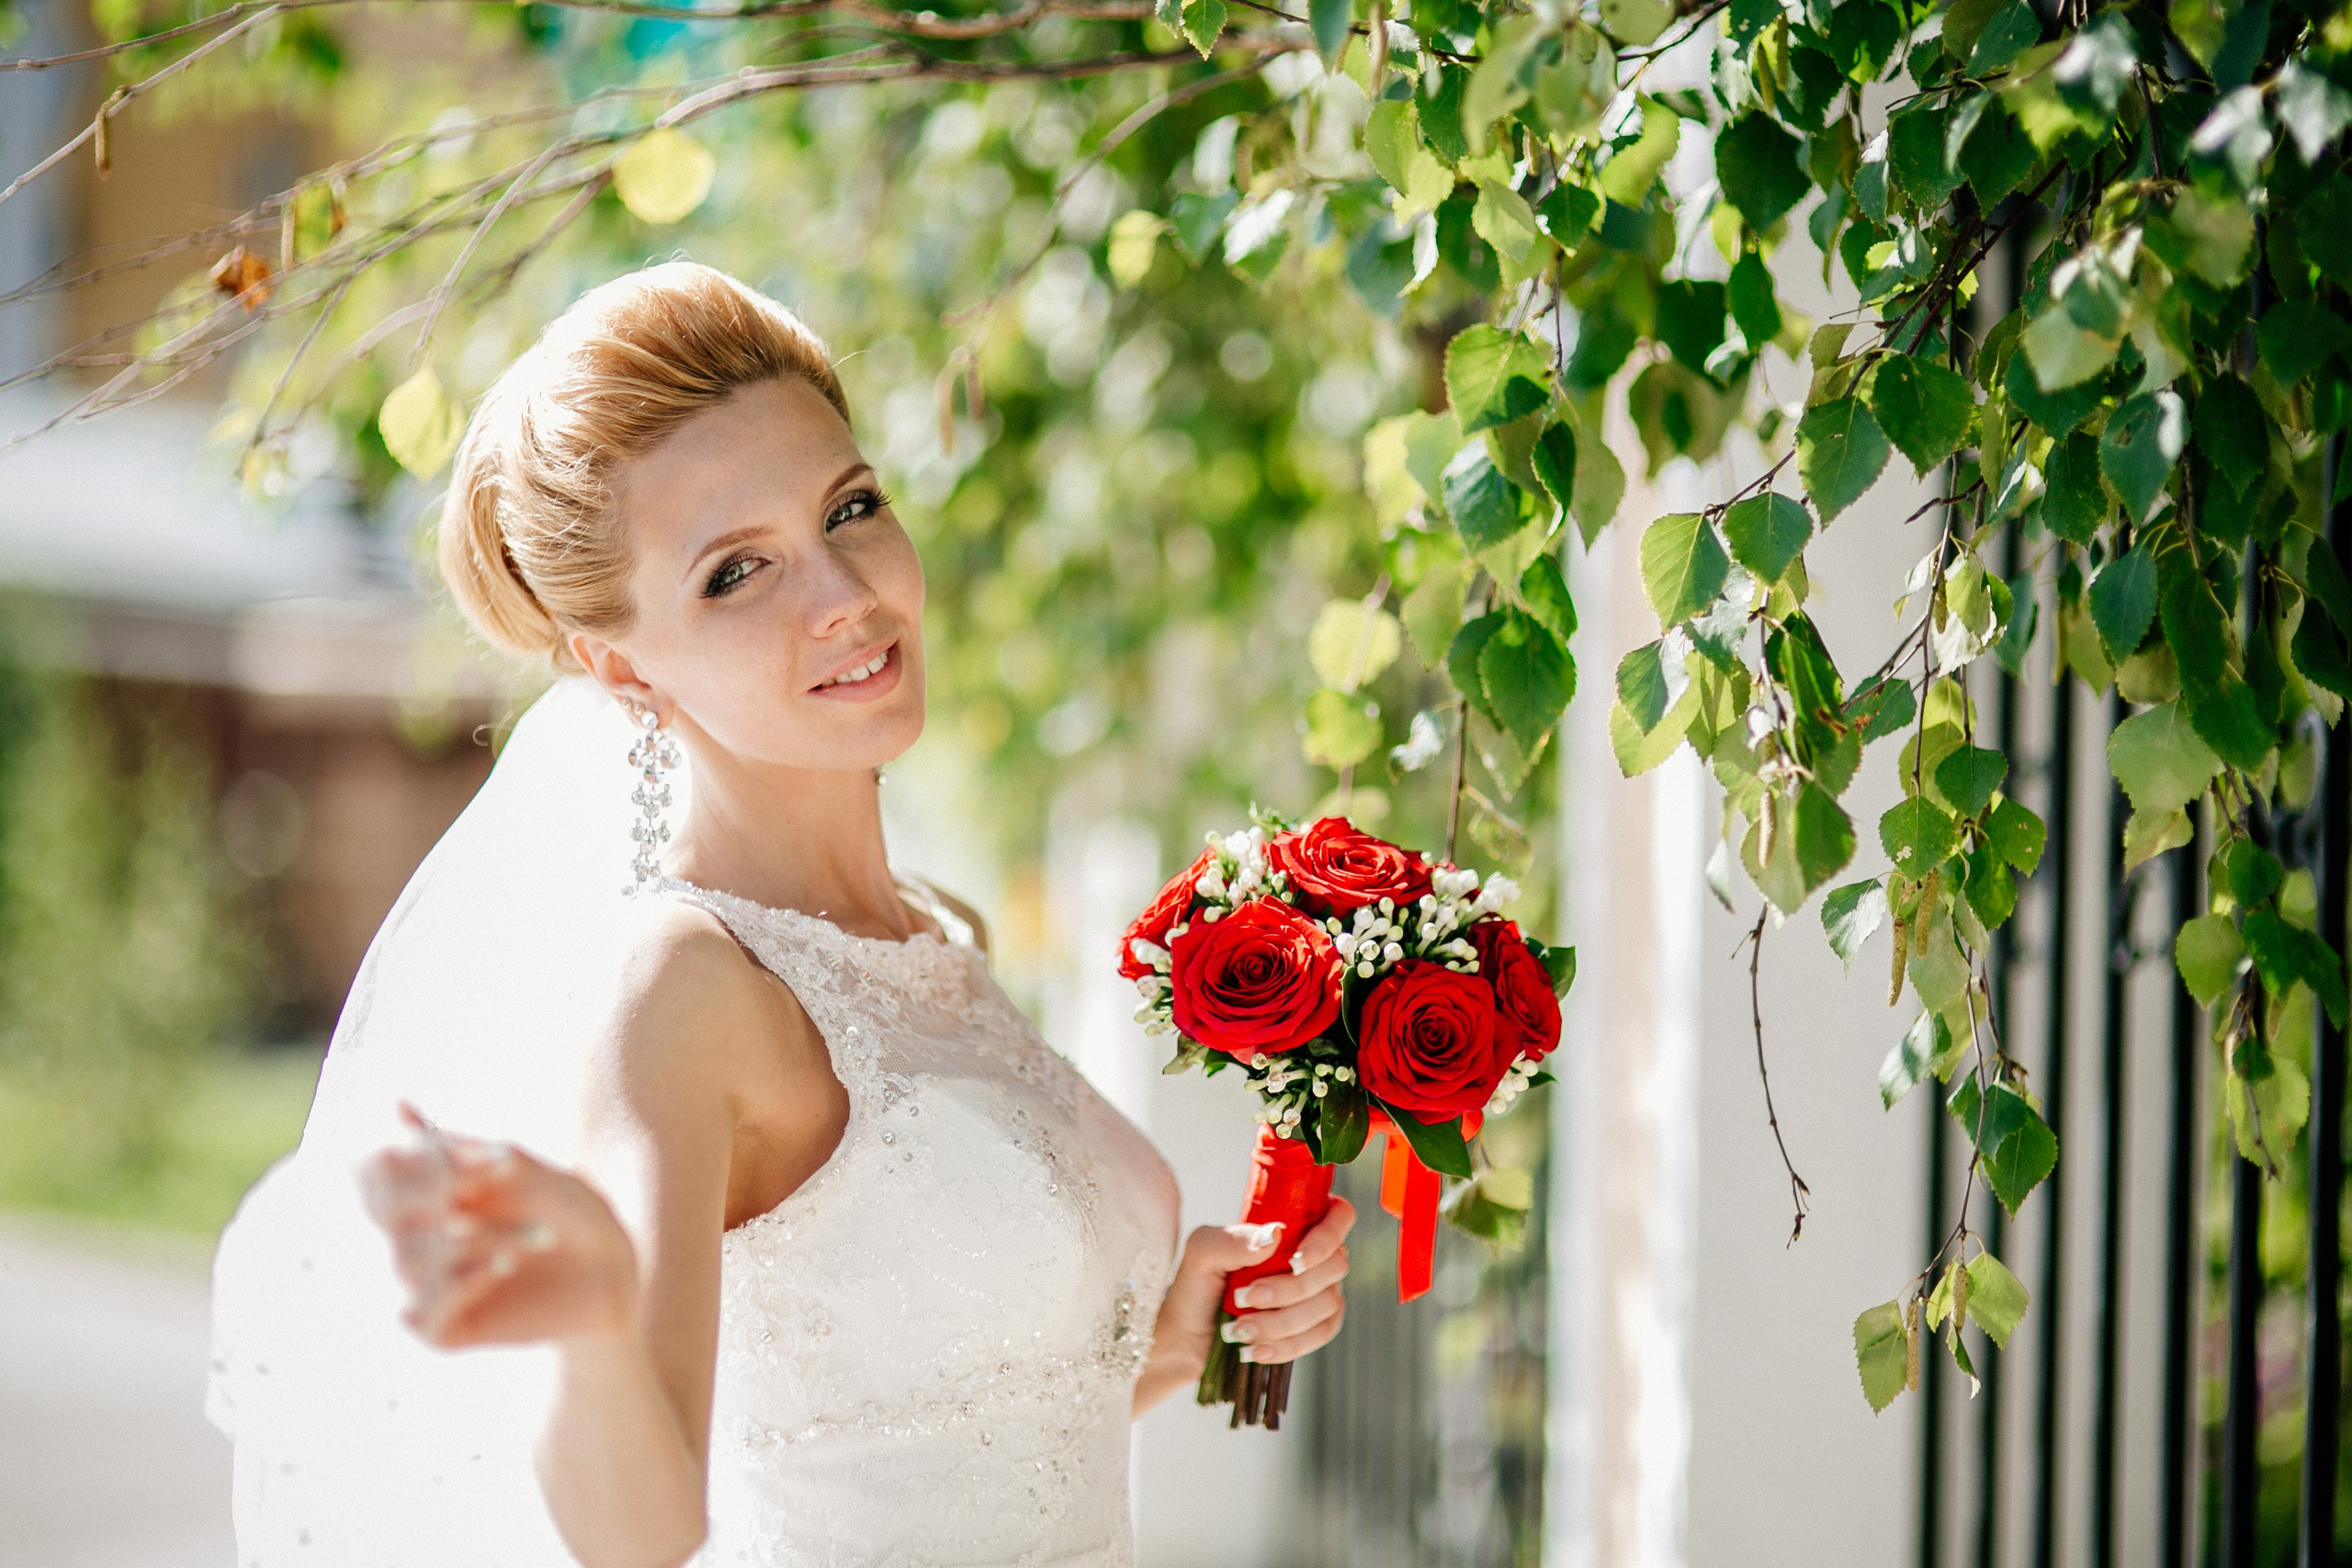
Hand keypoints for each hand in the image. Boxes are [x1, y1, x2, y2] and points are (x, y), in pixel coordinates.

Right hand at [358, 1102, 639, 1349]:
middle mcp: (413, 1241)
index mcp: (424, 1196)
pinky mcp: (442, 1330)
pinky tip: (508, 1263)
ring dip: (483, 1237)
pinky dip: (467, 1279)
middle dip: (444, 1193)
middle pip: (387, 1214)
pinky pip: (421, 1309)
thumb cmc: (570, 1209)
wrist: (614, 1272)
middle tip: (505, 1183)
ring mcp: (425, 1288)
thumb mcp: (520, 1169)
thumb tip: (397, 1108)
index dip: (421, 1161)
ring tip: (545, 1234)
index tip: (495, 1159)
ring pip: (410, 1261)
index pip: (376, 1171)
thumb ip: (459, 1148)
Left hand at [1151, 1197, 1356, 1379]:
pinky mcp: (1317, 1326)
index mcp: (1291, 1224)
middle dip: (1289, 1289)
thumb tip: (1274, 1235)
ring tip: (1239, 1330)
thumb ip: (1232, 1240)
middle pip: (1335, 1265)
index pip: (1338, 1215)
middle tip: (1243, 1298)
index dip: (1327, 1236)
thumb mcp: (1202, 1254)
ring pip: (1328, 1303)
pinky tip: (1256, 1349)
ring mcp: (1320, 1291)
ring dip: (1282, 1322)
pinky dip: (1288, 1345)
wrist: (1188, 1336)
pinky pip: (1321, 1334)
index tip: (1295, 1261)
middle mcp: (1312, 1255)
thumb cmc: (1196, 1285)